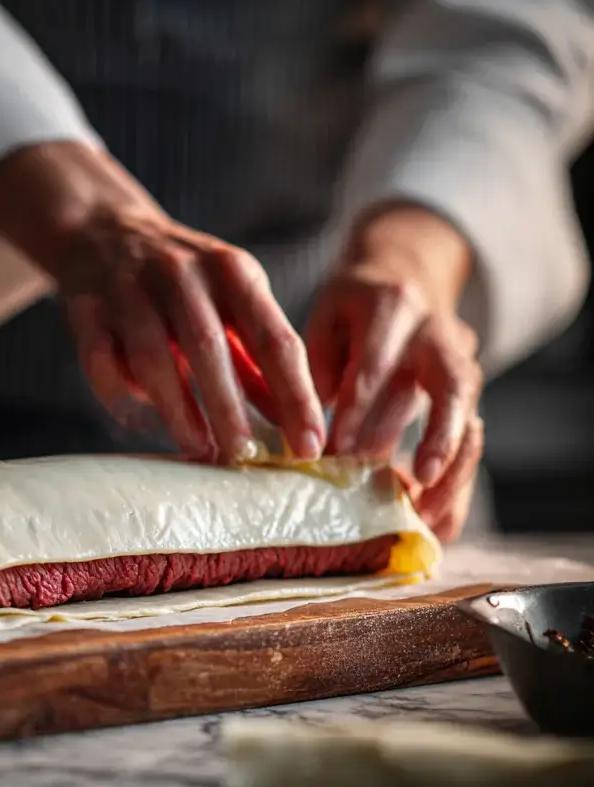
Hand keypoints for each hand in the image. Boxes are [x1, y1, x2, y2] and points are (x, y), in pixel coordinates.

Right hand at [0, 141, 325, 463]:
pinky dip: (123, 399)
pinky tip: (144, 425)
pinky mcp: (86, 308)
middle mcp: (182, 273)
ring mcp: (129, 287)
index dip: (296, 395)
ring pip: (153, 358)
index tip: (310, 444)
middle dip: (229, 408)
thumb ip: (260, 362)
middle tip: (245, 457)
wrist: (106, 234)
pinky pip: (102, 362)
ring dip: (178, 410)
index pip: (274, 338)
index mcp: (232, 271)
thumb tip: (297, 425)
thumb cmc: (185, 284)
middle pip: (210, 347)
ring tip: (199, 450)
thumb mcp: (233, 303)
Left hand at [305, 205, 483, 540]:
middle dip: (405, 442)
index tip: (338, 454)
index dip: (359, 413)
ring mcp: (463, 359)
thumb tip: (314, 434)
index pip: (376, 365)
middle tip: (379, 489)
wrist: (407, 270)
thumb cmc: (353, 304)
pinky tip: (438, 516)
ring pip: (469, 415)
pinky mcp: (470, 388)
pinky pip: (472, 436)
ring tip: (425, 513)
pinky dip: (456, 479)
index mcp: (392, 305)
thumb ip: (320, 367)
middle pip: (439, 390)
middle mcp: (438, 332)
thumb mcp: (326, 317)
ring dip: (449, 469)